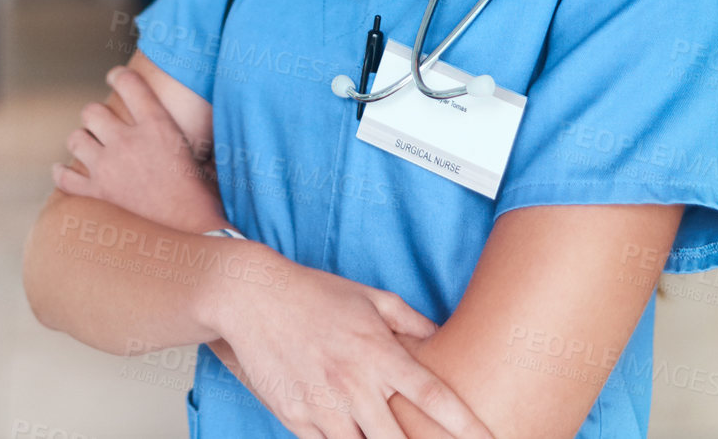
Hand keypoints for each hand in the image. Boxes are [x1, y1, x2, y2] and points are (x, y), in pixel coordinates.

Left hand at [53, 65, 228, 234]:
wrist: (190, 237)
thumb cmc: (203, 201)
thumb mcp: (203, 160)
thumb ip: (196, 144)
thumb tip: (203, 141)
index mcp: (157, 127)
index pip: (129, 84)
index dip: (119, 75)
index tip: (114, 76)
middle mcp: (127, 141)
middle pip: (92, 110)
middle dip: (95, 115)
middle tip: (101, 123)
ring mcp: (107, 168)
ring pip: (75, 138)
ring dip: (81, 141)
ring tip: (87, 147)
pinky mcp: (94, 195)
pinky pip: (64, 177)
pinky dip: (61, 174)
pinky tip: (63, 172)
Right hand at [206, 251, 494, 438]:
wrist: (252, 298)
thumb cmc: (315, 294)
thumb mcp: (371, 298)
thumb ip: (412, 323)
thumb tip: (444, 339)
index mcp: (379, 353)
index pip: (434, 397)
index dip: (466, 425)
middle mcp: (355, 384)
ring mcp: (323, 405)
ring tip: (383, 434)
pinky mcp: (295, 417)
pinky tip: (349, 432)